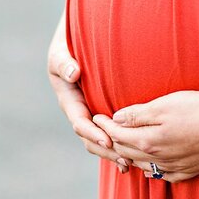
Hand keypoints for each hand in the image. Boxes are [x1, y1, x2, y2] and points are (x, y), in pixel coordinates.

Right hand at [47, 17, 129, 173]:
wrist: (81, 35)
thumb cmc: (70, 42)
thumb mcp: (61, 51)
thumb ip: (64, 61)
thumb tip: (73, 73)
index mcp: (69, 99)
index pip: (80, 123)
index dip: (94, 134)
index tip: (109, 141)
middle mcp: (80, 108)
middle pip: (91, 138)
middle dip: (108, 150)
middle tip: (127, 161)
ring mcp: (92, 109)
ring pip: (101, 137)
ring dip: (115, 151)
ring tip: (132, 163)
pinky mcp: (104, 107)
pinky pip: (112, 128)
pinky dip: (122, 140)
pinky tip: (136, 151)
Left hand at [93, 90, 198, 182]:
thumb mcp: (166, 104)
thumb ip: (138, 113)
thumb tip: (116, 118)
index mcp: (148, 140)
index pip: (116, 135)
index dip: (104, 124)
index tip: (97, 115)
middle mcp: (157, 157)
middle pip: (125, 152)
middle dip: (111, 141)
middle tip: (104, 131)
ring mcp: (173, 166)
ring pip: (142, 166)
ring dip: (129, 156)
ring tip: (124, 146)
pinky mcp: (189, 170)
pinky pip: (163, 175)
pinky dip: (152, 170)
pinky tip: (151, 165)